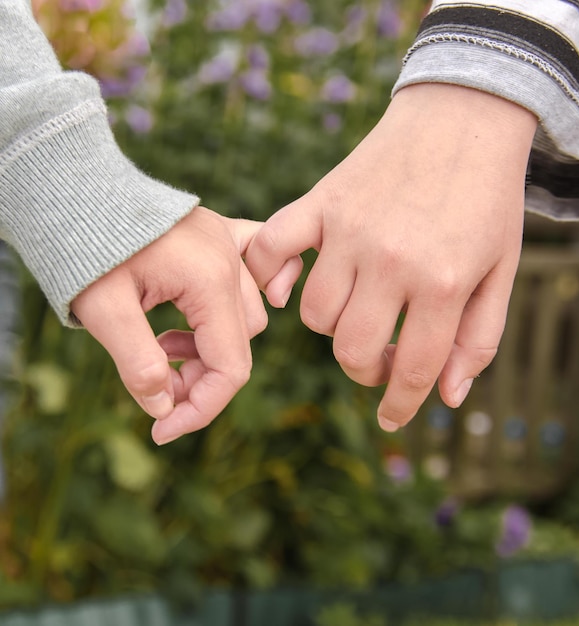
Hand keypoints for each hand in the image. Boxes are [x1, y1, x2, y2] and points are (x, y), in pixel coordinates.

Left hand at [72, 207, 271, 444]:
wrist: (81, 192)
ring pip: (247, 317)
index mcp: (210, 279)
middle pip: (238, 345)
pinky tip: (231, 309)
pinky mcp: (221, 236)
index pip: (230, 365)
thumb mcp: (102, 310)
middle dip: (199, 379)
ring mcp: (230, 244)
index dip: (201, 408)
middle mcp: (231, 260)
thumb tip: (164, 409)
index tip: (162, 430)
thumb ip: (138, 363)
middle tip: (154, 384)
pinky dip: (260, 290)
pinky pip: (262, 263)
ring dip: (209, 345)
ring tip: (161, 344)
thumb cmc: (86, 246)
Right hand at [246, 84, 536, 430]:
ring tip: (357, 311)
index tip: (392, 416)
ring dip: (334, 329)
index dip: (401, 404)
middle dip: (366, 370)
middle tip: (382, 356)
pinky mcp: (321, 203)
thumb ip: (478, 340)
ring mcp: (348, 230)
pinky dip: (268, 276)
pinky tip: (284, 290)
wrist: (463, 116)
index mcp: (442, 282)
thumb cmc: (487, 198)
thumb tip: (445, 397)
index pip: (413, 369)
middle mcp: (390, 260)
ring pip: (314, 314)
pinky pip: (272, 249)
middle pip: (352, 350)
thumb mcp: (501, 271)